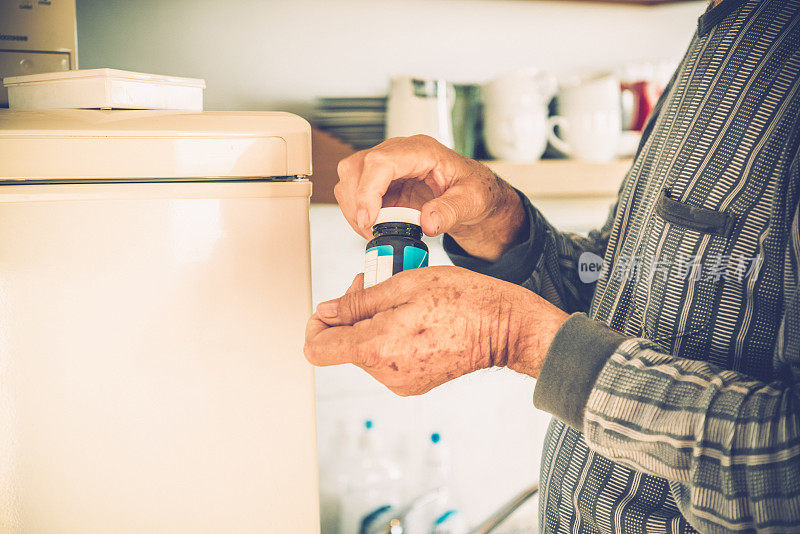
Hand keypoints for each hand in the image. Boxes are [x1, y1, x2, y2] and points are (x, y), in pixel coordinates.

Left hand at [303, 267, 568, 395]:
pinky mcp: (415, 383)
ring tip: (400, 299)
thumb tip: (326, 312)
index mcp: (376, 348)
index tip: (329, 308)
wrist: (502, 327)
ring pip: (365, 351)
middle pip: (344, 346)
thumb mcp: (403, 284)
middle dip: (351, 315)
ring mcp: (401, 382)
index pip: (317, 349)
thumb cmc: (461, 299)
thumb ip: (357, 302)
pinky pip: (386, 359)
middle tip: (373, 284)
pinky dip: (389, 338)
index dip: (316, 325)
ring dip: (372, 324)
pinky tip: (411, 318)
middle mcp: (385, 373)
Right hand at [335, 135, 525, 261]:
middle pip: (357, 166)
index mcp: (422, 151)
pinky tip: (376, 226)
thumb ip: (451, 211)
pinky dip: (359, 213)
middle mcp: (400, 153)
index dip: (367, 191)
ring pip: (349, 178)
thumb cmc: (475, 191)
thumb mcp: (472, 201)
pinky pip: (355, 193)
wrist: (474, 195)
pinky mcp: (381, 182)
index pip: (381, 161)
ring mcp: (388, 166)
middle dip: (356, 202)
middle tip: (371, 230)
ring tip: (376, 230)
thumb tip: (428, 222)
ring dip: (354, 208)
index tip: (368, 219)